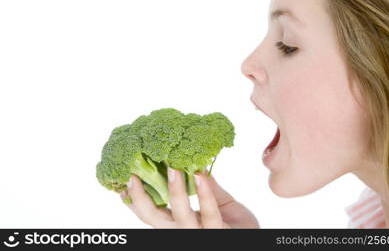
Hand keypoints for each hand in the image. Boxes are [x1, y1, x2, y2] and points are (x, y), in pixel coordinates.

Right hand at [120, 169, 259, 227]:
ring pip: (179, 216)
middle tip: (133, 175)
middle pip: (154, 219)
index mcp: (178, 222)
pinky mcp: (218, 235)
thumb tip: (194, 162)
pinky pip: (209, 214)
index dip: (133, 201)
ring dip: (175, 191)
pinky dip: (205, 193)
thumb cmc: (233, 222)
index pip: (150, 213)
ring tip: (172, 168)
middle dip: (140, 199)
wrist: (255, 238)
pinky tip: (202, 175)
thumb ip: (205, 186)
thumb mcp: (216, 200)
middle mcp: (183, 231)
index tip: (121, 182)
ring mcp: (199, 235)